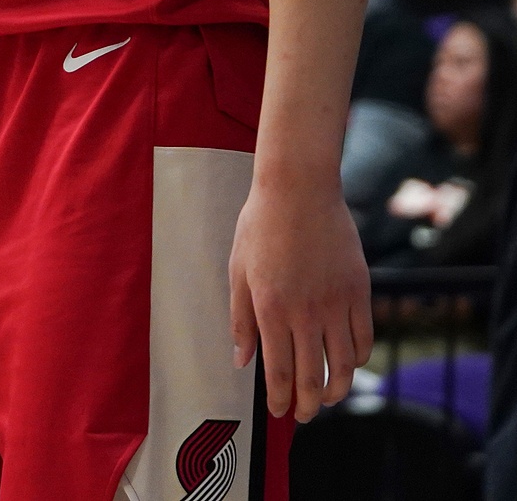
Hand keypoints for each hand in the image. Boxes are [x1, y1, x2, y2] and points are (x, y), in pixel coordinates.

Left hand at [229, 178, 371, 423]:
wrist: (299, 188)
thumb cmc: (261, 225)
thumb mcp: (238, 270)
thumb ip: (241, 319)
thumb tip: (242, 361)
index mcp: (271, 308)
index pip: (279, 373)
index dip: (281, 400)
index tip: (280, 412)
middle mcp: (306, 312)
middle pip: (313, 378)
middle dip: (308, 406)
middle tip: (304, 415)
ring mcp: (336, 303)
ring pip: (344, 366)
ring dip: (336, 390)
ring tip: (327, 397)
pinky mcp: (359, 291)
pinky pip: (364, 339)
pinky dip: (357, 360)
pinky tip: (348, 363)